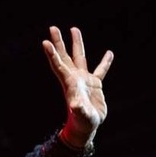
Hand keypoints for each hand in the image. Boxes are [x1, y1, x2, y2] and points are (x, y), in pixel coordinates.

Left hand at [43, 26, 113, 148]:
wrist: (86, 129)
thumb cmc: (82, 124)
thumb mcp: (81, 116)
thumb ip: (79, 109)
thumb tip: (75, 105)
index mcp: (70, 84)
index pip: (59, 65)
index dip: (53, 54)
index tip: (46, 42)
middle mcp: (74, 79)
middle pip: (65, 56)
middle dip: (59, 42)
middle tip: (53, 28)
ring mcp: (84, 81)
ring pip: (80, 58)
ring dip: (77, 44)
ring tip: (74, 29)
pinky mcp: (95, 86)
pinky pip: (100, 70)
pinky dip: (105, 62)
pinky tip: (109, 53)